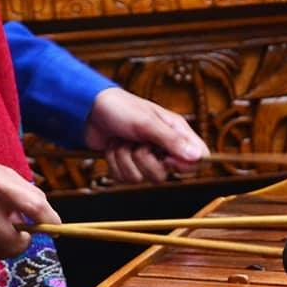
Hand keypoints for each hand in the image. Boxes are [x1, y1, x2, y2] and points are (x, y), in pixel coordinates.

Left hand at [83, 87, 208, 184]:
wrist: (89, 111)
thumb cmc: (120, 108)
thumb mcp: (147, 122)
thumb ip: (171, 140)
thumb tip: (197, 156)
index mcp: (175, 132)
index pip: (196, 159)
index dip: (184, 166)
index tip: (166, 159)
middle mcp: (162, 148)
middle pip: (163, 176)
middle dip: (143, 161)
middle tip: (137, 143)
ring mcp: (144, 158)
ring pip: (141, 179)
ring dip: (125, 159)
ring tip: (121, 141)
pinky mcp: (127, 166)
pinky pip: (124, 179)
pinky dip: (114, 163)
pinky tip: (113, 147)